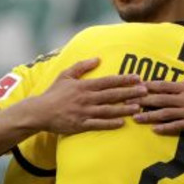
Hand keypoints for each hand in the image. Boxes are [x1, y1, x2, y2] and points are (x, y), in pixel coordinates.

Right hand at [26, 58, 146, 133]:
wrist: (39, 112)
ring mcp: (84, 112)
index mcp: (84, 86)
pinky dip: (110, 124)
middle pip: (112, 95)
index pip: (108, 81)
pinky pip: (98, 124)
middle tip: (145, 91)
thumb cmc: (53, 93)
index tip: (137, 78)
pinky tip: (122, 123)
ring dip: (124, 109)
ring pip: (108, 110)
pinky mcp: (80, 125)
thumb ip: (82, 66)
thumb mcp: (66, 75)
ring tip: (138, 107)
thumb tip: (97, 58)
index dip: (124, 79)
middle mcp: (86, 98)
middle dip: (130, 92)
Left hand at [133, 55, 183, 133]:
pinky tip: (154, 129)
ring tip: (136, 118)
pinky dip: (165, 128)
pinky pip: (177, 126)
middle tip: (128, 101)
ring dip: (149, 116)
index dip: (150, 86)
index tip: (137, 86)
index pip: (165, 85)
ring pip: (165, 114)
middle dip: (143, 100)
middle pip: (160, 99)